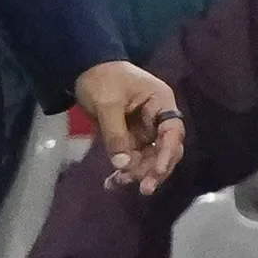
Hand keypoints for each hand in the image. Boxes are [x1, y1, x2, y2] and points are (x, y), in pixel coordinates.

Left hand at [74, 61, 186, 194]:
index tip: (157, 172)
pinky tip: (111, 183)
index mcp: (161, 102)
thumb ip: (115, 134)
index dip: (167, 154)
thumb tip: (122, 165)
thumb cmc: (102, 79)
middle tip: (141, 187)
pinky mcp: (131, 138)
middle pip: (165, 150)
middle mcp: (158, 119)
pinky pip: (132, 158)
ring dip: (136, 173)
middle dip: (153, 169)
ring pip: (149, 159)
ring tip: (117, 182)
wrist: (85, 70)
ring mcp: (145, 130)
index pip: (172, 132)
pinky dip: (122, 170)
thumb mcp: (107, 103)